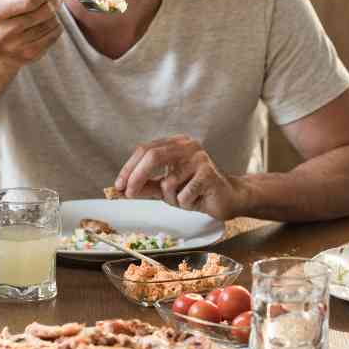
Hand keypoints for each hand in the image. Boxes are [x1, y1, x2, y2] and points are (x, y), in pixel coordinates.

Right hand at [0, 0, 61, 71]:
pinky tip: (46, 24)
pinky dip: (55, 26)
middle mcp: (5, 31)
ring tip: (46, 12)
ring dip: (53, 14)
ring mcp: (18, 45)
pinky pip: (54, 34)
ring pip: (51, 22)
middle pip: (43, 11)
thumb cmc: (2, 18)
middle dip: (53, 1)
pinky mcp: (30, 54)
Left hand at [115, 135, 243, 219]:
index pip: (145, 150)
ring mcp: (199, 158)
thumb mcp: (166, 189)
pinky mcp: (208, 173)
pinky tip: (198, 200)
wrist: (229, 198)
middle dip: (136, 177)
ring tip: (186, 198)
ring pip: (168, 182)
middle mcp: (187, 146)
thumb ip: (146, 186)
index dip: (129, 168)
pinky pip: (183, 195)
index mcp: (175, 144)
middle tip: (128, 194)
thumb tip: (122, 189)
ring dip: (171, 198)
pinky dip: (186, 203)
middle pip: (153, 156)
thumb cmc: (197, 191)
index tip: (119, 185)